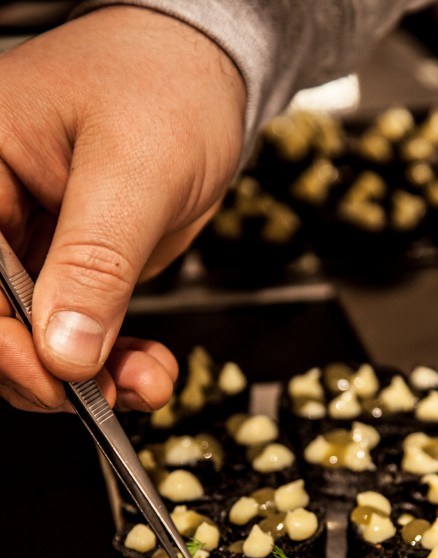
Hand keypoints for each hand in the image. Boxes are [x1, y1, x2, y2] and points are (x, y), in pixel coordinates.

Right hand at [0, 6, 245, 412]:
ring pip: (39, 340)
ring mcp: (35, 246)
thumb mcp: (133, 170)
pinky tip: (146, 372)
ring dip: (90, 379)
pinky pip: (82, 335)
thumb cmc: (166, 84)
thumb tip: (65, 348)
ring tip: (142, 385)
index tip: (52, 377)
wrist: (210, 75)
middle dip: (49, 371)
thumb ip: (96, 262)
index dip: (2, 341)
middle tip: (101, 395)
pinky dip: (114, 364)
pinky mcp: (77, 270)